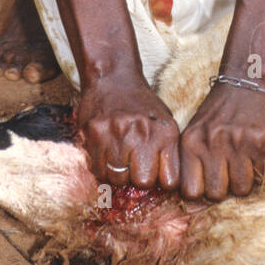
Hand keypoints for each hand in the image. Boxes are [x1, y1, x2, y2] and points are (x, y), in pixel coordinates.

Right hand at [77, 75, 180, 191]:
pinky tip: (106, 153)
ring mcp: (117, 133)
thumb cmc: (142, 106)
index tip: (156, 173)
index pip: (170, 181)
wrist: (113, 77)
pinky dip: (101, 167)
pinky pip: (97, 169)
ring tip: (119, 156)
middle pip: (143, 182)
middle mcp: (142, 133)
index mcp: (165, 132)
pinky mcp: (94, 133)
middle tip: (134, 163)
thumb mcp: (165, 123)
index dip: (162, 181)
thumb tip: (170, 187)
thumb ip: (169, 153)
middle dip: (138, 177)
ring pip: (118, 178)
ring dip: (118, 173)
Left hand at [180, 82, 264, 201]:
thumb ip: (191, 161)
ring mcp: (238, 143)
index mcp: (191, 142)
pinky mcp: (262, 142)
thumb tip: (192, 201)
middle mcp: (212, 143)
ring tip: (245, 162)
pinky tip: (259, 152)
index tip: (208, 185)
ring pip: (242, 189)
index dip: (201, 193)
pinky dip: (264, 168)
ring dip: (246, 180)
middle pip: (217, 194)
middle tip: (230, 173)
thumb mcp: (195, 130)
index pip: (190, 191)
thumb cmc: (219, 112)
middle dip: (225, 189)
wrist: (246, 81)